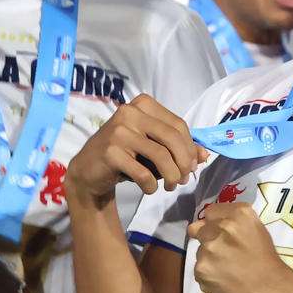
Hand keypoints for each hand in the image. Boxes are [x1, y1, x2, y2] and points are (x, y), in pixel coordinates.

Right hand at [65, 95, 203, 206]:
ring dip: (172, 176)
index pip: (178, 125)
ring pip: (161, 156)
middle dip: (184, 163)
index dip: (190, 148)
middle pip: (173, 138)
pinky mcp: (110, 152)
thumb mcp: (152, 146)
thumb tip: (204, 155)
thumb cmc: (125, 155)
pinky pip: (143, 173)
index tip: (192, 166)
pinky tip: (149, 188)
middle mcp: (129, 112)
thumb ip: (177, 147)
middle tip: (183, 179)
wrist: (88, 170)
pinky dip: (152, 186)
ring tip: (170, 186)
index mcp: (142, 105)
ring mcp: (118, 131)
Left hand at [189, 201, 292, 292]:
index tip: (219, 232)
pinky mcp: (201, 271)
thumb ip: (233, 220)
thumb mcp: (256, 229)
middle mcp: (219, 229)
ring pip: (199, 252)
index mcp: (237, 215)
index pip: (210, 212)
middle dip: (207, 239)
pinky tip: (225, 281)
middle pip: (198, 230)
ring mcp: (207, 251)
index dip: (213, 223)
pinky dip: (209, 275)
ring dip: (209, 259)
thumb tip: (213, 221)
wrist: (273, 291)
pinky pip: (199, 270)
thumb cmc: (268, 261)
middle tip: (223, 252)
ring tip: (228, 270)